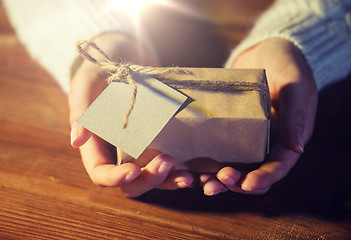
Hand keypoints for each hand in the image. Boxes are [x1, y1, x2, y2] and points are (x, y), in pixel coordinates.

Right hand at [68, 33, 192, 196]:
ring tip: (185, 176)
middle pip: (129, 182)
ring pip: (149, 177)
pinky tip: (191, 172)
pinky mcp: (158, 140)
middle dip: (147, 180)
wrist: (128, 51)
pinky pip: (165, 163)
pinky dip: (177, 171)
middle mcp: (117, 150)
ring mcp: (139, 146)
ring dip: (166, 181)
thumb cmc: (103, 64)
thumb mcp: (89, 81)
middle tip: (167, 162)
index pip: (101, 172)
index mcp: (96, 141)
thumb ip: (82, 109)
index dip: (115, 178)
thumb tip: (77, 142)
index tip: (134, 171)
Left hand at [201, 38, 317, 195]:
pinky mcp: (232, 129)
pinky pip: (222, 150)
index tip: (247, 184)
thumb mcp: (294, 84)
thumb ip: (295, 113)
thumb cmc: (285, 62)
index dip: (265, 178)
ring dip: (221, 178)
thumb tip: (297, 148)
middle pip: (255, 173)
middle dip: (238, 182)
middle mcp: (269, 142)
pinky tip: (195, 167)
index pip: (280, 165)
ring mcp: (250, 137)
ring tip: (204, 181)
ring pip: (237, 167)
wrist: (264, 49)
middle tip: (218, 181)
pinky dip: (210, 162)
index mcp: (289, 136)